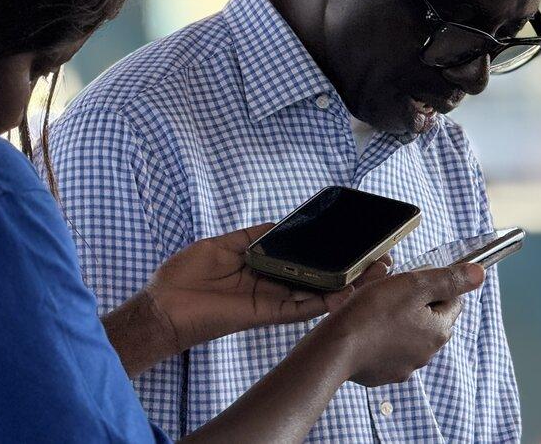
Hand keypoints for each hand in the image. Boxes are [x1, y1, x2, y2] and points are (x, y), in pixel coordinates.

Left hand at [146, 223, 390, 354]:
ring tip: (372, 277)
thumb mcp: (223, 244)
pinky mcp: (264, 314)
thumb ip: (256, 237)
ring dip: (344, 288)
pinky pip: (298, 310)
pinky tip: (344, 295)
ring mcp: (270, 300)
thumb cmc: (184, 275)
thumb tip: (283, 225)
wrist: (162, 306)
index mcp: (262, 267)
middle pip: (317, 279)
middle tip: (378, 261)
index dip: (328, 254)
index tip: (355, 243)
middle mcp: (271, 284)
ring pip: (315, 295)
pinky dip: (321, 304)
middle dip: (347, 271)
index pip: (304, 261)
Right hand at [316, 263, 484, 385]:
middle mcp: (427, 353)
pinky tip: (368, 330)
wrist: (336, 349)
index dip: (434, 285)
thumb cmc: (372, 314)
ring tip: (376, 311)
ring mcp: (405, 366)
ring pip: (410, 335)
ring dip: (400, 322)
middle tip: (392, 293)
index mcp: (439, 331)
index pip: (452, 300)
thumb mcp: (414, 286)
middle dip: (416, 304)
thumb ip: (449, 279)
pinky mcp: (385, 373)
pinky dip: (383, 340)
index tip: (412, 281)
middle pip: (432, 319)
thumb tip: (479, 274)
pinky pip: (391, 351)